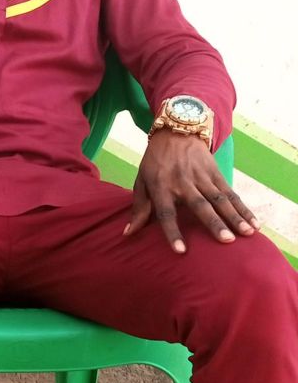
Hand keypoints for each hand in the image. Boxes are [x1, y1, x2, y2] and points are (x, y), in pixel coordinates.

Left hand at [124, 129, 259, 252]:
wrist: (174, 130)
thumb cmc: (155, 161)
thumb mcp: (142, 180)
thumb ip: (139, 208)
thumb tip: (127, 234)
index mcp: (161, 185)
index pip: (166, 212)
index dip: (172, 231)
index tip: (181, 251)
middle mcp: (182, 182)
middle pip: (199, 205)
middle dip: (213, 222)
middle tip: (226, 240)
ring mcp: (200, 176)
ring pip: (219, 199)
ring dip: (234, 216)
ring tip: (246, 233)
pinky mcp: (215, 172)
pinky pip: (230, 192)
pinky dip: (242, 208)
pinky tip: (254, 223)